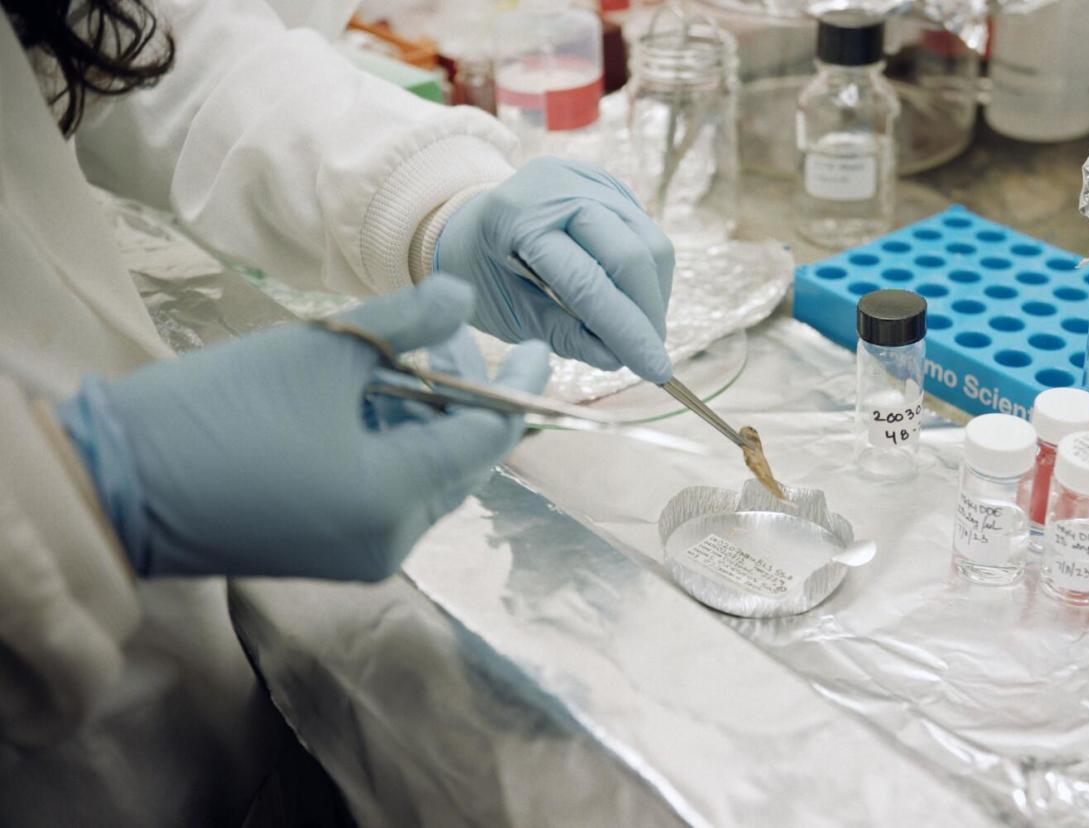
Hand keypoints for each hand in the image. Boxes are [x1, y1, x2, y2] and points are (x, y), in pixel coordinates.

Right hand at [58, 275, 549, 580]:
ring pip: (424, 476)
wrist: (116, 481)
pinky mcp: (331, 550)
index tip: (539, 348)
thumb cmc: (219, 410)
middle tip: (448, 335)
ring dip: (425, 415)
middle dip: (466, 395)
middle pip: (462, 461)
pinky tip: (372, 396)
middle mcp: (390, 541)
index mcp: (396, 499)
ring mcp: (360, 553)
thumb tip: (464, 295)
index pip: (488, 441)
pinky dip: (393, 444)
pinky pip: (389, 493)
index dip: (520, 391)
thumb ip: (408, 321)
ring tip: (402, 355)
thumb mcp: (324, 351)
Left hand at [436, 156, 675, 383]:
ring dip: (655, 296)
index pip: (590, 282)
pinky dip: (647, 276)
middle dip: (649, 314)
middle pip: (632, 254)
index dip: (628, 331)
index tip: (657, 371)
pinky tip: (631, 301)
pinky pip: (647, 233)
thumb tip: (616, 359)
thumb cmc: (482, 273)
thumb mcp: (508, 314)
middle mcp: (559, 187)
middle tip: (650, 355)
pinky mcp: (611, 184)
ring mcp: (589, 179)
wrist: (469, 222)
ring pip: (651, 242)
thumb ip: (561, 335)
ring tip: (640, 331)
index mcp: (519, 219)